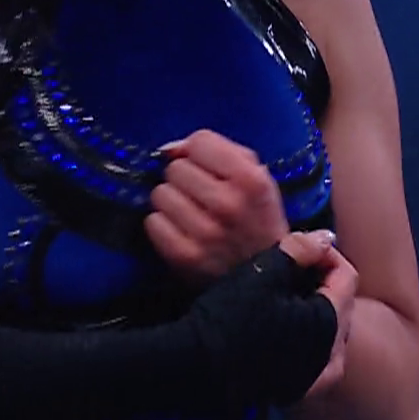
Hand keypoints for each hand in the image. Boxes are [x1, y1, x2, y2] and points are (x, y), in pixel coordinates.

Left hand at [145, 129, 292, 283]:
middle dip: (185, 179)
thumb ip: (219, 150)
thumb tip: (170, 149)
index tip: (206, 168)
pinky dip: (163, 225)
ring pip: (160, 194)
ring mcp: (205, 232)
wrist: (265, 277)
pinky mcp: (184, 256)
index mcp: (251, 180)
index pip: (200, 142)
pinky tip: (181, 231)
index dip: (199, 152)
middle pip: (176, 168)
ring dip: (172, 201)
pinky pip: (153, 222)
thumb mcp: (257, 177)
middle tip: (200, 196)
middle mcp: (228, 204)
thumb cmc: (257, 219)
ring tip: (190, 214)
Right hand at [185, 230, 348, 407]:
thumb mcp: (265, 273)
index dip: (325, 254)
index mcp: (329, 322)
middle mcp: (331, 354)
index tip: (301, 247)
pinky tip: (287, 331)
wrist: (195, 366)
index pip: (346, 276)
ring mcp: (316, 378)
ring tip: (287, 297)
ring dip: (315, 311)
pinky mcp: (298, 390)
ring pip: (330, 333)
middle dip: (321, 282)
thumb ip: (300, 249)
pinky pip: (317, 359)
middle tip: (291, 269)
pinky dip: (309, 341)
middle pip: (341, 305)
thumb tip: (325, 238)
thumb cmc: (229, 316)